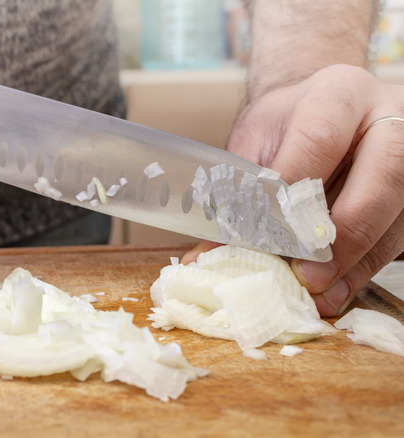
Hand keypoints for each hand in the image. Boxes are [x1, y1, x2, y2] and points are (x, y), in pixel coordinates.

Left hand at [184, 64, 403, 316]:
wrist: (326, 110)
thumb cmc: (288, 126)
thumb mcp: (257, 140)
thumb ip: (240, 189)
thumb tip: (213, 250)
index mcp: (339, 95)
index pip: (320, 138)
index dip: (295, 188)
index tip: (268, 230)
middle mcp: (389, 118)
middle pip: (384, 174)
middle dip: (343, 232)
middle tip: (306, 273)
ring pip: (399, 213)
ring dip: (357, 261)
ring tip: (318, 294)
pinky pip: (400, 235)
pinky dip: (364, 269)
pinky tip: (336, 292)